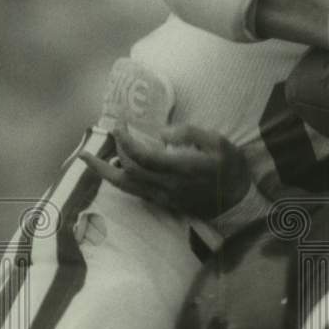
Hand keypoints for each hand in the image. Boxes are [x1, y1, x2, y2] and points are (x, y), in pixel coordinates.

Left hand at [80, 123, 251, 219]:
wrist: (239, 201)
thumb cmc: (231, 167)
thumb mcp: (219, 142)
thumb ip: (189, 133)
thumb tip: (161, 133)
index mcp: (181, 169)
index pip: (142, 156)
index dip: (126, 140)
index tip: (120, 125)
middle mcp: (168, 186)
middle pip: (128, 171)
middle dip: (114, 149)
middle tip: (113, 131)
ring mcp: (164, 198)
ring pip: (126, 187)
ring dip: (105, 172)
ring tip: (88, 159)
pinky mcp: (165, 203)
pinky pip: (135, 193)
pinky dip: (120, 181)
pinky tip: (114, 170)